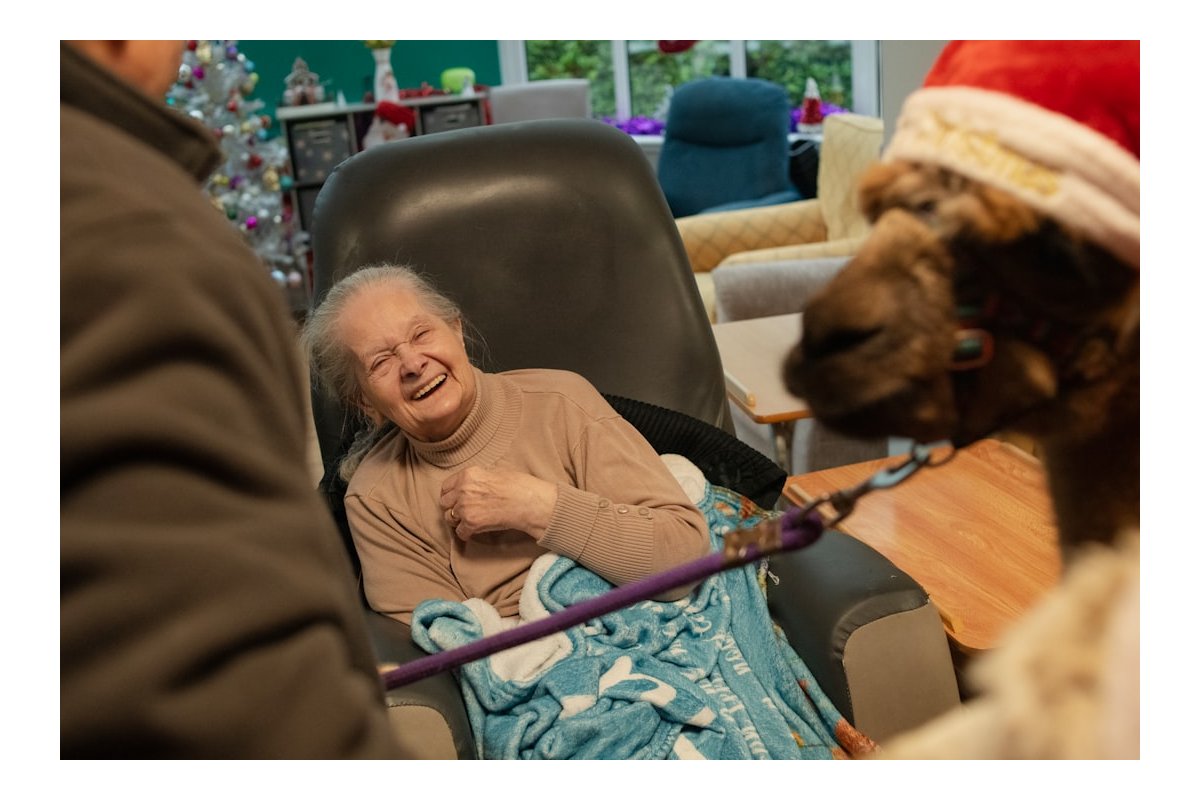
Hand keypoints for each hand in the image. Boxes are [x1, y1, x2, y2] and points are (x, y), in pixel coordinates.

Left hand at [439, 465, 557, 541]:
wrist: (529, 502)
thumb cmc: (518, 486)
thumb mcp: (495, 472)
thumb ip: (477, 478)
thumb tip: (472, 485)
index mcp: (468, 474)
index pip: (446, 486)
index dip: (450, 494)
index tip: (454, 499)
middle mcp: (462, 490)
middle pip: (444, 503)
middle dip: (452, 507)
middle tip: (461, 512)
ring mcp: (465, 507)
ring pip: (449, 518)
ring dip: (457, 521)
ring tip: (467, 521)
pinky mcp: (471, 523)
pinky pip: (460, 532)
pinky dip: (466, 533)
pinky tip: (473, 532)